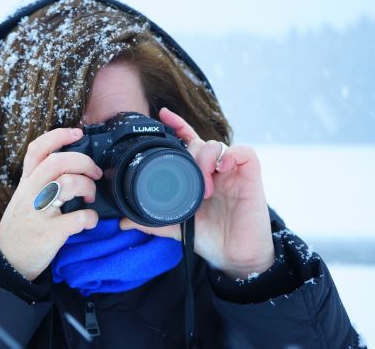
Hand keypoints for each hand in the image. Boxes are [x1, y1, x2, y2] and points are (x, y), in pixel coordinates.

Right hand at [0, 128, 102, 280]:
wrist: (5, 260)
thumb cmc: (21, 226)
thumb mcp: (24, 197)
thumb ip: (41, 181)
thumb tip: (73, 166)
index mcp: (26, 182)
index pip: (38, 149)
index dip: (58, 135)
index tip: (77, 132)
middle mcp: (31, 192)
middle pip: (58, 161)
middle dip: (84, 163)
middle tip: (95, 174)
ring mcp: (39, 212)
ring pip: (68, 184)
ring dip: (88, 187)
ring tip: (91, 199)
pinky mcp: (48, 232)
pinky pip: (77, 218)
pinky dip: (90, 218)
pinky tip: (89, 222)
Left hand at [120, 108, 273, 278]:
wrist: (234, 258)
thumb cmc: (210, 237)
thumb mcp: (177, 227)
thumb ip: (153, 222)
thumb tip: (124, 222)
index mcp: (199, 177)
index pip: (189, 143)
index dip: (178, 126)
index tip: (162, 116)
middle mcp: (216, 171)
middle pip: (200, 143)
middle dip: (189, 153)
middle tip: (186, 179)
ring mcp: (233, 173)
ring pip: (219, 145)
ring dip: (207, 158)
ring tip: (204, 185)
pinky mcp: (251, 179)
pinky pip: (245, 154)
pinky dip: (233, 155)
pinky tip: (223, 168)